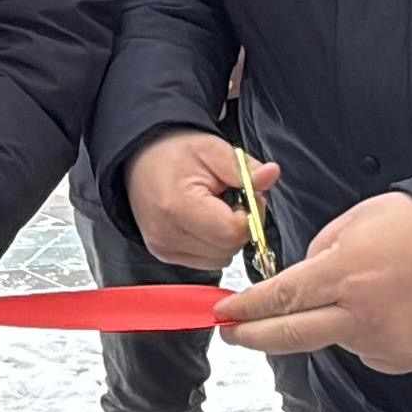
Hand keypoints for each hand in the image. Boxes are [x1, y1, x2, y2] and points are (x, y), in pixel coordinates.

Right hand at [124, 128, 273, 272]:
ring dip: (227, 237)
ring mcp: (163, 249)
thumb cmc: (174, 153)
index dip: (250, 215)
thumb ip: (244, 168)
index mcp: (178, 207)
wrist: (140, 158)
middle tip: (231, 200)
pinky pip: (207, 261)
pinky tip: (204, 221)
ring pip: (221, 259)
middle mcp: (167, 235)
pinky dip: (213, 244)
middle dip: (240, 226)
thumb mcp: (213, 150)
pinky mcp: (164, 254)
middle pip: (229, 249)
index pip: (233, 232)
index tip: (246, 196)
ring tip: (216, 209)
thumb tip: (271, 175)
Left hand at [214, 191, 411, 374]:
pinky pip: (369, 350)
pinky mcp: (404, 360)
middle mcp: (360, 315)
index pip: (280, 298)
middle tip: (233, 334)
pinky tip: (394, 308)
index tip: (224, 313)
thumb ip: (320, 254)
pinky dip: (368, 332)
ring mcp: (384, 342)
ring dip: (335, 321)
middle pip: (291, 336)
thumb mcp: (357, 221)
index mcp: (344, 273)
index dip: (246, 309)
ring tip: (373, 288)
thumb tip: (300, 283)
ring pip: (336, 340)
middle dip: (255, 336)